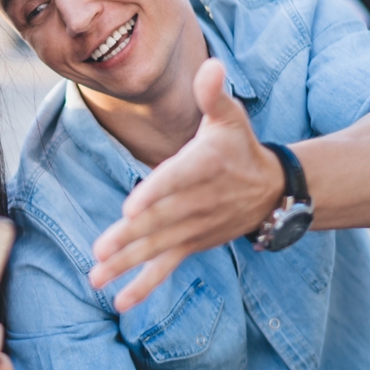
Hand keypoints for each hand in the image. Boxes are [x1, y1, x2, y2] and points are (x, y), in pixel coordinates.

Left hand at [90, 58, 284, 309]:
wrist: (273, 190)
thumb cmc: (239, 147)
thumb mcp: (231, 117)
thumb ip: (214, 94)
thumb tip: (211, 65)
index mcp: (203, 167)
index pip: (176, 179)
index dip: (155, 192)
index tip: (131, 207)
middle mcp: (198, 203)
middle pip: (159, 221)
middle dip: (129, 237)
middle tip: (101, 249)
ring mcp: (193, 228)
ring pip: (157, 248)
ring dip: (126, 264)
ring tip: (96, 277)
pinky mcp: (191, 245)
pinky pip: (167, 268)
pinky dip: (145, 286)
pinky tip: (120, 303)